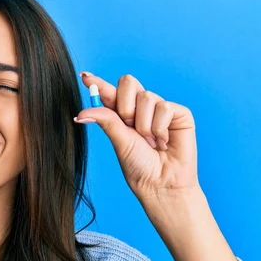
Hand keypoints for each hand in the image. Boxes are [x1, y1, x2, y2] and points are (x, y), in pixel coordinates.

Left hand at [75, 72, 198, 201]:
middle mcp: (140, 108)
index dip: (98, 83)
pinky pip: (164, 106)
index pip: (109, 92)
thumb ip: (105, 120)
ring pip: (146, 96)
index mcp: (121, 114)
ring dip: (144, 125)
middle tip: (130, 128)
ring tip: (151, 142)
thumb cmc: (139, 166)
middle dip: (125, 107)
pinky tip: (164, 142)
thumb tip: (81, 113)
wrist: (161, 184)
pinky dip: (160, 128)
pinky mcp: (179, 113)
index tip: (85, 77)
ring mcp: (160, 108)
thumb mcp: (119, 141)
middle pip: (128, 82)